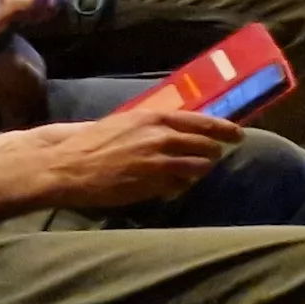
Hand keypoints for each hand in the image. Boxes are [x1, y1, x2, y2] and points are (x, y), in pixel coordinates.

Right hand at [46, 109, 239, 208]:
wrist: (67, 166)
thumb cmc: (89, 143)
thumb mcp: (123, 123)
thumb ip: (150, 126)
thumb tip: (172, 129)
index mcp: (154, 118)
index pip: (202, 122)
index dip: (224, 129)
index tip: (237, 134)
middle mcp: (162, 137)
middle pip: (206, 145)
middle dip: (212, 152)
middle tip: (212, 158)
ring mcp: (160, 162)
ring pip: (199, 167)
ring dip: (198, 171)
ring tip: (191, 174)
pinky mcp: (154, 184)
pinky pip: (181, 184)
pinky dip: (181, 185)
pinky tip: (171, 185)